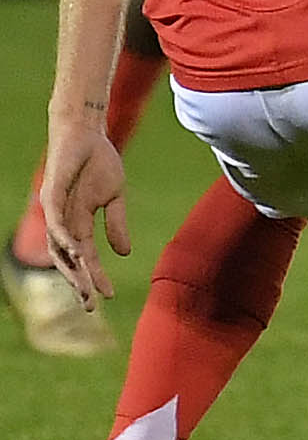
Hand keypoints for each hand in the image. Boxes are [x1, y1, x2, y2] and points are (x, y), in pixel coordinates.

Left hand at [35, 127, 131, 309]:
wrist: (85, 134)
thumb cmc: (99, 163)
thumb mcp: (115, 197)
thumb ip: (116, 225)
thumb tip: (124, 254)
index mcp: (80, 224)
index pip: (89, 258)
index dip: (97, 277)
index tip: (109, 297)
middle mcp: (64, 223)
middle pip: (70, 261)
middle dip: (80, 283)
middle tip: (91, 306)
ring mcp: (56, 212)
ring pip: (59, 249)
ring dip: (72, 269)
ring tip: (85, 285)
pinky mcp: (51, 197)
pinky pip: (56, 225)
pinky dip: (64, 241)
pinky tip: (77, 254)